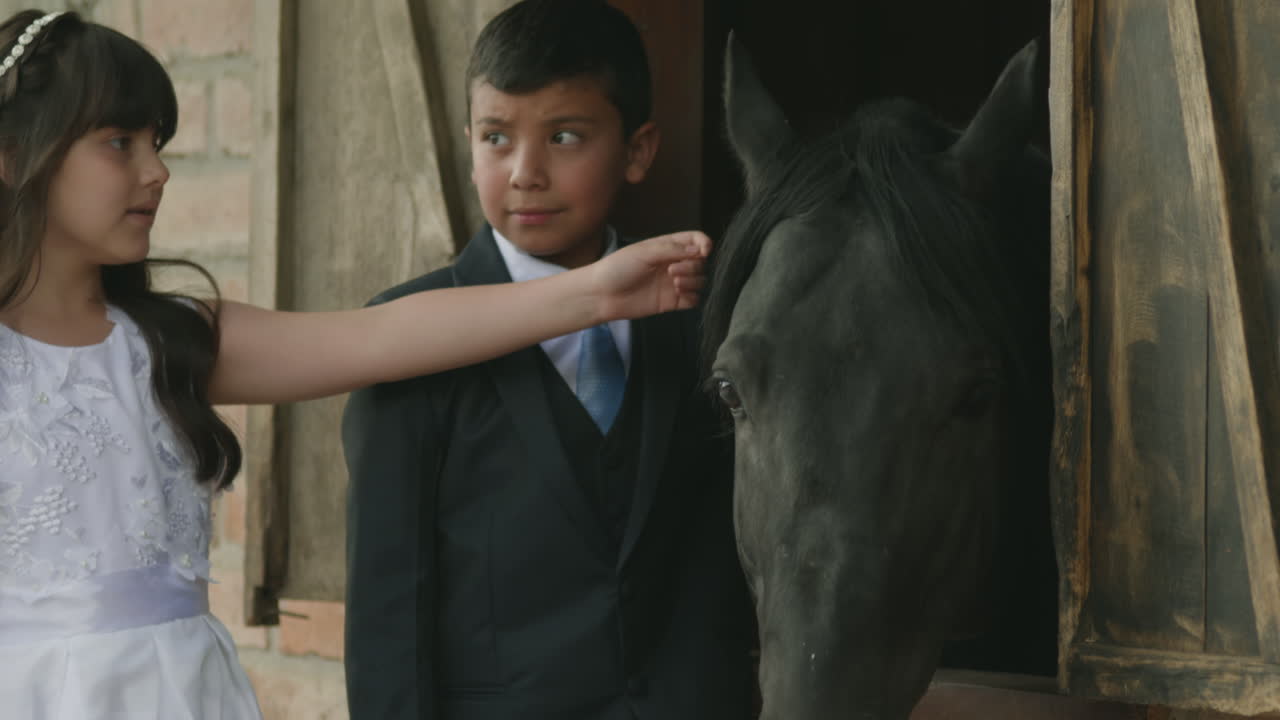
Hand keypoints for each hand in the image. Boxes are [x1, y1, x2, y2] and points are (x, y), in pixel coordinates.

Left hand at [592, 231, 711, 319]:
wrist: (602, 295)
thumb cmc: (618, 268)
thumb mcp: (645, 252)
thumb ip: (673, 249)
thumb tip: (700, 248)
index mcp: (666, 247)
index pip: (695, 240)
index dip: (704, 244)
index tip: (703, 251)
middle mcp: (673, 263)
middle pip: (699, 262)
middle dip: (692, 266)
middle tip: (672, 271)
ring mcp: (673, 284)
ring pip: (700, 280)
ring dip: (693, 280)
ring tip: (674, 283)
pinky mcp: (671, 302)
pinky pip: (694, 300)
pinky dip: (693, 297)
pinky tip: (678, 295)